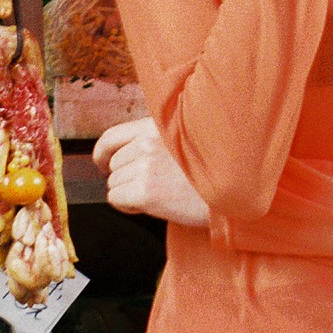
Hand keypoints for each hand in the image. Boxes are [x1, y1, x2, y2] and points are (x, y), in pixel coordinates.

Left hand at [94, 118, 210, 227]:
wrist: (230, 192)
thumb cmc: (208, 170)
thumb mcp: (181, 140)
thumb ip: (151, 139)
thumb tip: (119, 156)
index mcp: (155, 126)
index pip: (111, 136)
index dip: (102, 153)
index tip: (102, 165)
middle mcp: (148, 142)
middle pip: (114, 164)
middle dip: (125, 177)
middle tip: (152, 186)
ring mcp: (146, 165)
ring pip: (114, 183)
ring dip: (129, 192)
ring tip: (158, 194)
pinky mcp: (146, 191)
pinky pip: (116, 199)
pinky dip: (128, 206)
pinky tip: (152, 205)